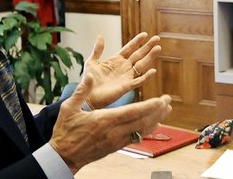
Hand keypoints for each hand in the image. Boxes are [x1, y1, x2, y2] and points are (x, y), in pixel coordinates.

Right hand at [49, 73, 171, 171]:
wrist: (64, 156)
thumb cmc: (65, 131)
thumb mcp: (68, 109)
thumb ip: (82, 91)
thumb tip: (91, 75)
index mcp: (104, 120)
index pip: (132, 112)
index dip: (149, 107)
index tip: (161, 100)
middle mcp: (114, 132)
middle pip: (142, 121)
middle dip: (157, 111)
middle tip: (168, 101)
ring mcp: (116, 141)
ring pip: (141, 130)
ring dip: (155, 120)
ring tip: (166, 110)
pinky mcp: (116, 147)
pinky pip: (136, 137)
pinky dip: (146, 129)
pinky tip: (153, 124)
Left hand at [83, 32, 160, 108]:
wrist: (88, 96)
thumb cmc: (89, 80)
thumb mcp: (92, 62)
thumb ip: (98, 50)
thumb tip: (100, 36)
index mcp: (116, 60)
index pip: (129, 48)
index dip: (137, 41)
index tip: (145, 34)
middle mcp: (124, 67)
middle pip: (139, 55)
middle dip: (148, 47)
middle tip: (157, 38)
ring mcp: (126, 77)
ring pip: (142, 65)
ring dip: (150, 57)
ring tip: (158, 48)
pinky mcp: (127, 86)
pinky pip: (139, 81)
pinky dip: (146, 77)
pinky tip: (153, 71)